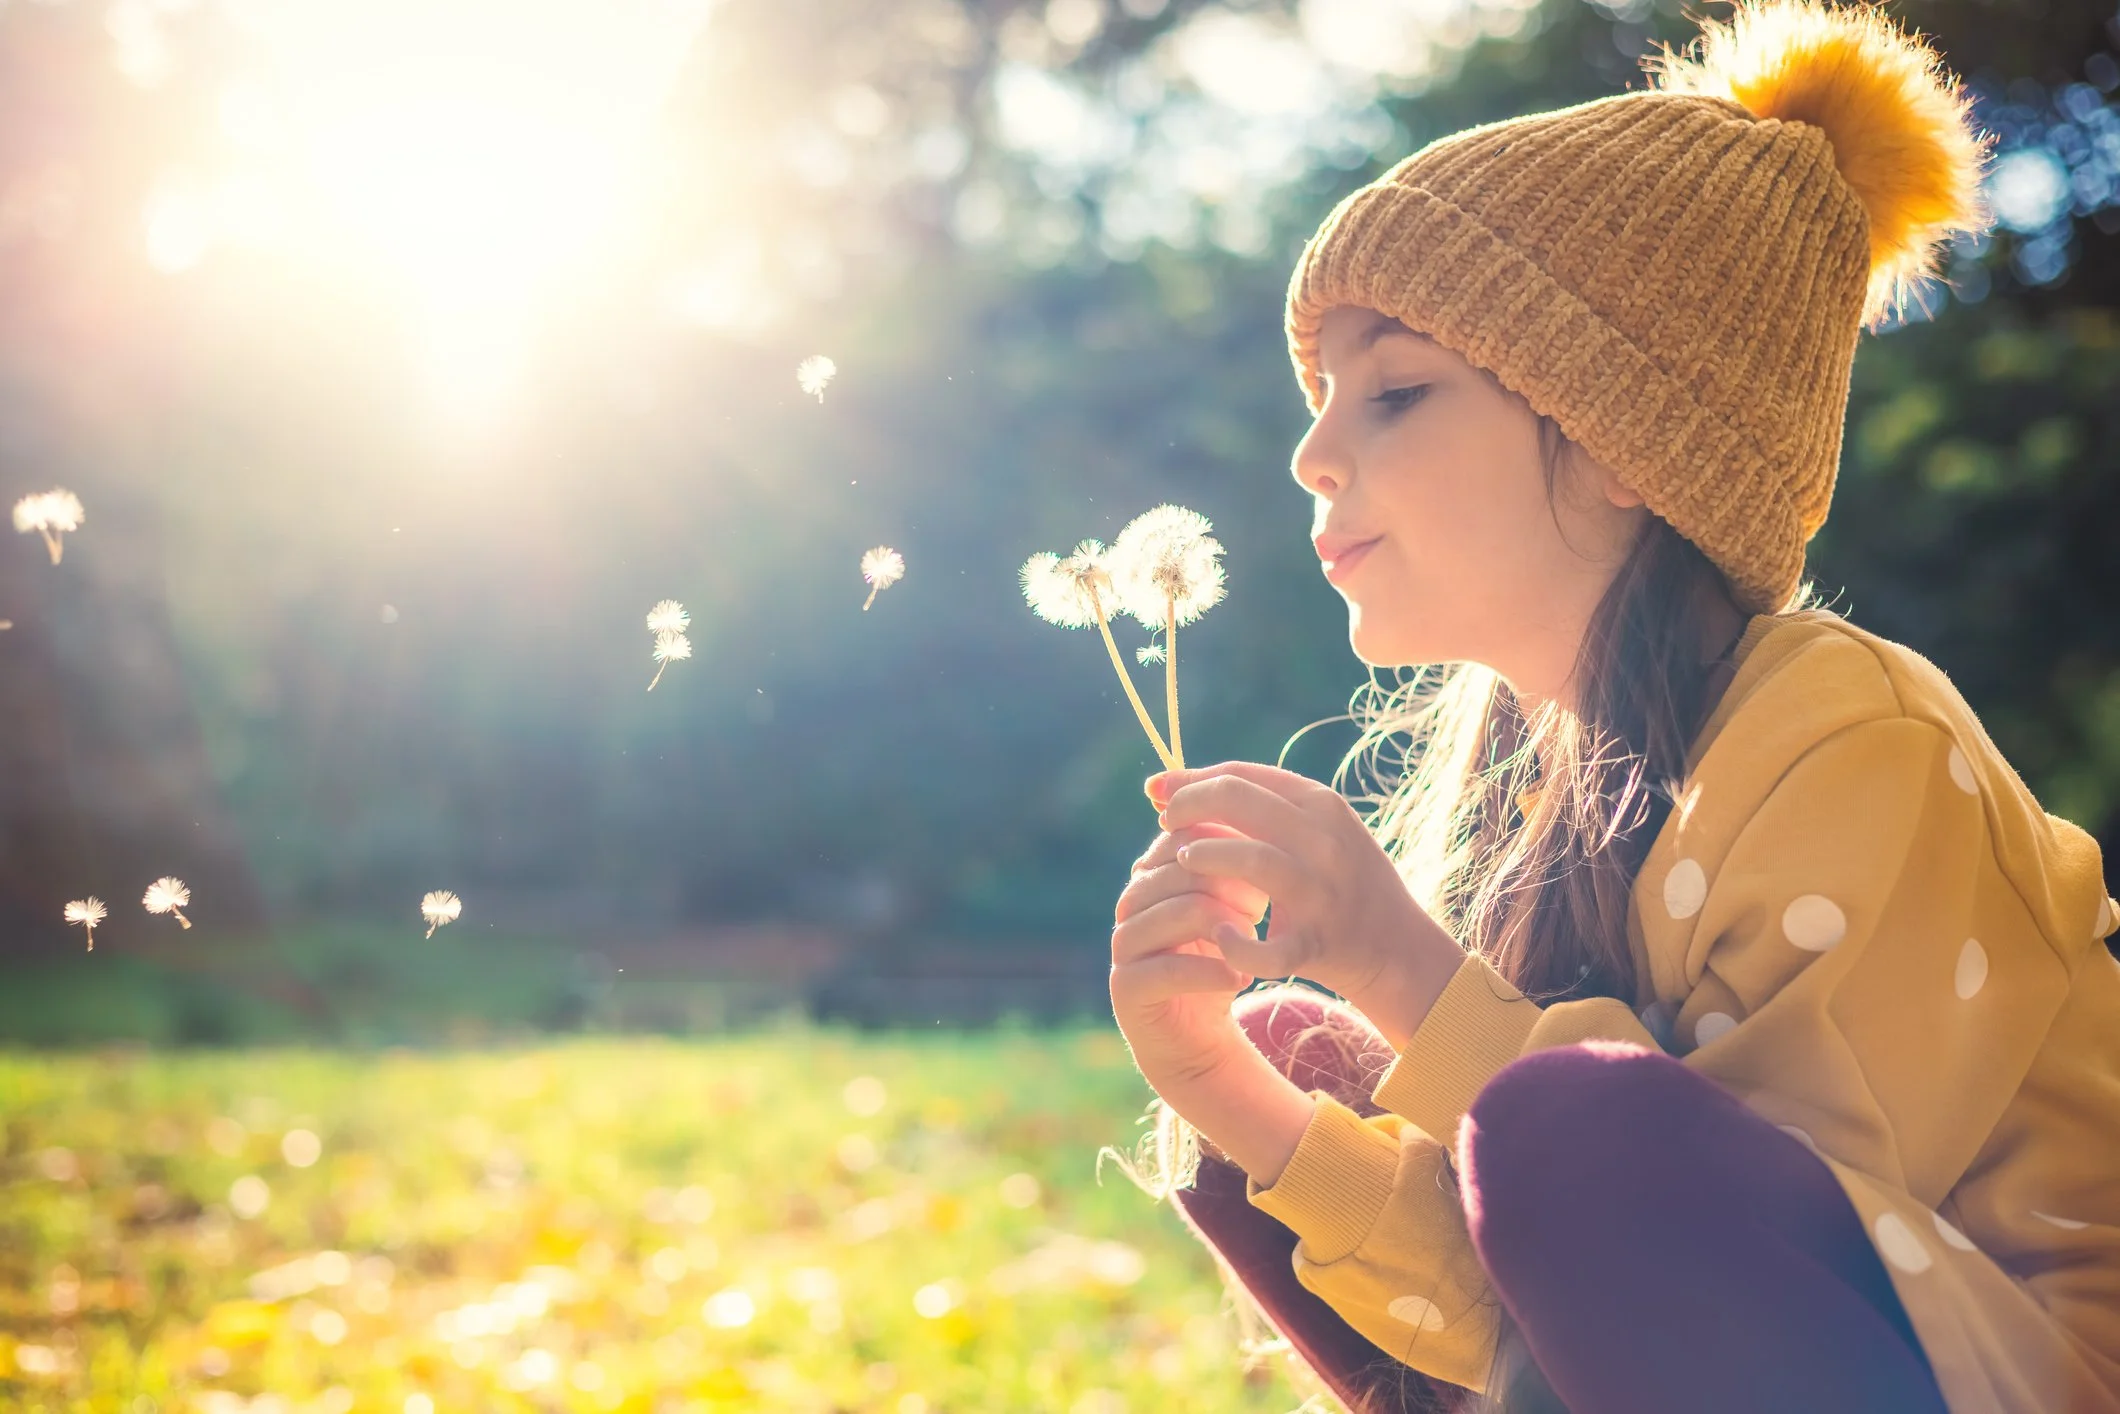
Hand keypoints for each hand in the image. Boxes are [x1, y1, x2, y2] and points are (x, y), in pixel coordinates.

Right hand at [1108, 822, 1262, 1094]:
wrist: (1195, 1034)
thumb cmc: (1218, 958)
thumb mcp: (1234, 906)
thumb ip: (1239, 865)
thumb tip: (1261, 824)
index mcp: (1153, 872)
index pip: (1185, 834)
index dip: (1230, 846)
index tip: (1266, 868)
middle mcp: (1131, 901)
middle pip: (1183, 868)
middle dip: (1231, 883)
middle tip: (1261, 907)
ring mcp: (1124, 943)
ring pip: (1179, 911)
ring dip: (1226, 927)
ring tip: (1252, 945)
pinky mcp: (1126, 986)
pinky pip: (1170, 967)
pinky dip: (1213, 971)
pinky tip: (1239, 977)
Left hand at [1148, 761, 1460, 1023]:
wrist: (1397, 946)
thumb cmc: (1340, 879)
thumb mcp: (1313, 829)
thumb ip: (1256, 805)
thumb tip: (1171, 782)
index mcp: (1322, 805)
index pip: (1242, 775)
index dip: (1191, 780)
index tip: (1160, 793)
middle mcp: (1326, 842)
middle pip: (1240, 802)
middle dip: (1189, 806)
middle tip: (1164, 823)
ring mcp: (1323, 893)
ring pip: (1251, 860)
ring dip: (1206, 856)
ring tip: (1181, 861)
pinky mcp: (1317, 944)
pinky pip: (1267, 947)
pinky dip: (1237, 945)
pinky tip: (1218, 936)